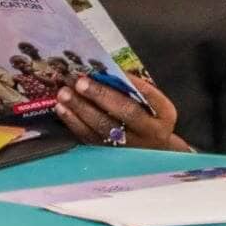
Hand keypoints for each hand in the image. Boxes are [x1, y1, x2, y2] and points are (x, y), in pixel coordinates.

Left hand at [54, 72, 188, 151]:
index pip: (147, 96)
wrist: (156, 153)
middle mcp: (149, 134)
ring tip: (64, 94)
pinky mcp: (111, 156)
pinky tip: (62, 109)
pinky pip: (91, 139)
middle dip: (100, 96)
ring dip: (81, 110)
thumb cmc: (152, 118)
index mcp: (163, 116)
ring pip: (103, 129)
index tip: (107, 71)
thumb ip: (138, 89)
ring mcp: (130, 148)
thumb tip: (109, 69)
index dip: (128, 83)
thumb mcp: (156, 104)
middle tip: (80, 82)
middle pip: (124, 114)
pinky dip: (74, 123)